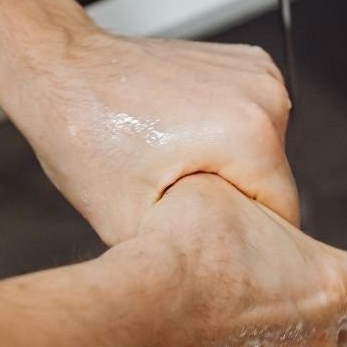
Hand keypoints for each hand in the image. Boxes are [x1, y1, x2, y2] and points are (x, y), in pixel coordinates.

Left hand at [0, 8, 297, 244]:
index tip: (208, 242)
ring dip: (231, 167)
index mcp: (249, 135)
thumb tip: (219, 284)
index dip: (246, 244)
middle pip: (274, 182)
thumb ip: (189, 257)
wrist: (62, 71)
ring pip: (266, 153)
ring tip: (174, 162)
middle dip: (235, 202)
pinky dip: (226, 134)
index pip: (284, 218)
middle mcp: (265, 96)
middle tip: (179, 200)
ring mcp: (258, 73)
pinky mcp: (247, 62)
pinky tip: (181, 134)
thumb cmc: (85, 135)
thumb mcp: (131, 225)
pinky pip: (254, 121)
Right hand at [116, 174, 346, 346]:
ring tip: (218, 320)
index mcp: (330, 286)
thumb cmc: (179, 251)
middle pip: (330, 329)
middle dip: (302, 309)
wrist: (128, 313)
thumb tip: (246, 207)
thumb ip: (256, 208)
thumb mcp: (228, 194)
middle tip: (251, 285)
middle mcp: (314, 346)